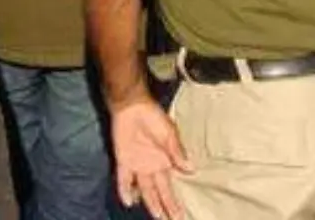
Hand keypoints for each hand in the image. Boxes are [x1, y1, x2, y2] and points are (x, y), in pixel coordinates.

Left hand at [110, 99, 192, 219]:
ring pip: (143, 190)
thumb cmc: (154, 117)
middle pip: (158, 193)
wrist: (133, 106)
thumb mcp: (169, 134)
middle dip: (164, 208)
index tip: (181, 216)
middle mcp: (151, 168)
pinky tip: (129, 202)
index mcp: (164, 163)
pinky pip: (123, 178)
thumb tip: (191, 169)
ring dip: (148, 203)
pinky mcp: (123, 160)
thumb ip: (177, 152)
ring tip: (156, 217)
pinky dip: (125, 190)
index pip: (170, 189)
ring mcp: (137, 165)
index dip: (174, 203)